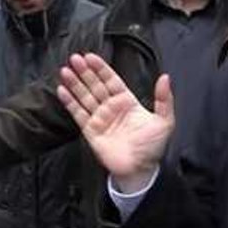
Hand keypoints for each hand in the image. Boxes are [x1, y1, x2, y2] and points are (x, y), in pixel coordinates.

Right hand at [56, 53, 173, 191]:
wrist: (139, 170)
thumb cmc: (152, 147)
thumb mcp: (164, 121)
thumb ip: (164, 99)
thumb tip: (165, 77)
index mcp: (127, 102)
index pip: (111, 80)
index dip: (101, 68)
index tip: (91, 57)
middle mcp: (111, 107)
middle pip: (95, 85)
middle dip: (84, 72)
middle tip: (75, 58)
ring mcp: (99, 118)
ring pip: (84, 96)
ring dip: (75, 84)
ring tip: (65, 70)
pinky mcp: (90, 131)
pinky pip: (78, 114)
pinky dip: (69, 102)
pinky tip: (62, 90)